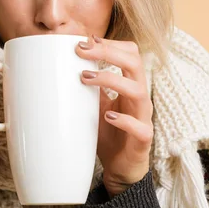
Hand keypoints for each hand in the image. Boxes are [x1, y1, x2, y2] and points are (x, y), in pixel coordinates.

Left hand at [75, 35, 152, 197]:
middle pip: (135, 63)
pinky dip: (124, 120)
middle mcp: (140, 97)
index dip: (111, 43)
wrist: (121, 167)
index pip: (130, 53)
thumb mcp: (95, 104)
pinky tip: (107, 116)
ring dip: (111, 79)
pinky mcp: (144, 139)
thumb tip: (64, 65)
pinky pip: (139, 127)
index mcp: (130, 85)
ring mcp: (144, 117)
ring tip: (85, 77)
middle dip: (109, 51)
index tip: (85, 40)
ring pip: (138, 90)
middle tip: (81, 50)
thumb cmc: (109, 132)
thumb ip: (89, 86)